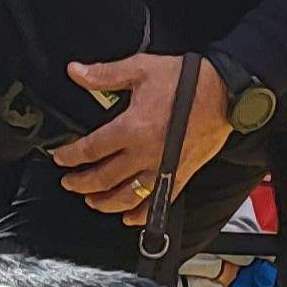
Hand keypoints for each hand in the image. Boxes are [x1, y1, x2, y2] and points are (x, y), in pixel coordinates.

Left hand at [49, 52, 233, 219]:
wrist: (225, 93)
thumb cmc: (188, 80)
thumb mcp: (141, 69)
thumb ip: (104, 74)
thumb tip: (76, 72)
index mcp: (131, 128)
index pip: (91, 150)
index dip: (71, 156)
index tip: (61, 158)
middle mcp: (145, 154)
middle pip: (104, 179)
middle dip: (82, 184)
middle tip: (70, 183)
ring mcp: (162, 169)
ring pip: (126, 197)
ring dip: (105, 203)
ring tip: (93, 201)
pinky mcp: (179, 176)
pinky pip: (156, 203)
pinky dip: (140, 214)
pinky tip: (129, 217)